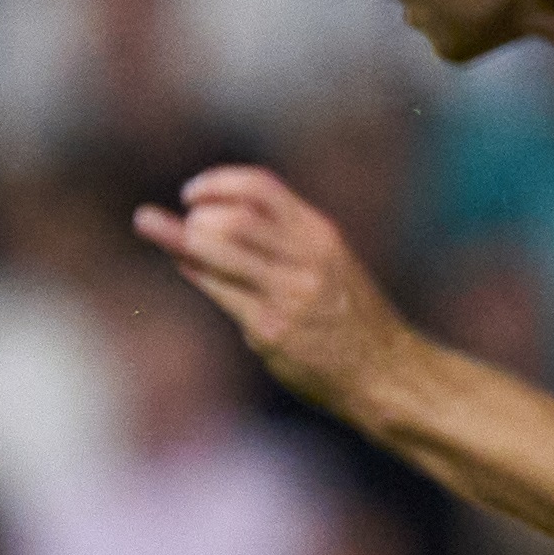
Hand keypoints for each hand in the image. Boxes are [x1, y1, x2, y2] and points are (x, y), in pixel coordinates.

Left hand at [135, 164, 402, 405]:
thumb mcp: (325, 262)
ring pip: (220, 251)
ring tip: (170, 237)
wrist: (383, 371)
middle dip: (199, 216)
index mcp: (320, 235)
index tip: (190, 192)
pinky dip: (196, 271)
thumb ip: (278, 237)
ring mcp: (289, 295)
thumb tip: (214, 216)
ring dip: (184, 240)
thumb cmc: (344, 314)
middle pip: (236, 218)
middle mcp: (306, 258)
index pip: (261, 188)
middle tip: (187, 223)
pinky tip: (184, 264)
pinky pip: (220, 291)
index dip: (217, 183)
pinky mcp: (271, 330)